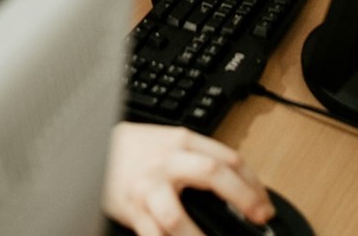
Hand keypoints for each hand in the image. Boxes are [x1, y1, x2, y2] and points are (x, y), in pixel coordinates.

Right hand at [102, 122, 273, 235]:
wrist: (92, 146)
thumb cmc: (135, 149)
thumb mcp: (169, 143)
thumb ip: (199, 158)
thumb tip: (237, 183)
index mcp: (181, 142)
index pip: (226, 157)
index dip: (252, 182)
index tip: (265, 204)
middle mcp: (167, 162)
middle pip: (211, 173)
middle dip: (241, 197)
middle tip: (259, 216)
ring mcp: (149, 188)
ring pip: (176, 216)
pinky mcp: (133, 211)